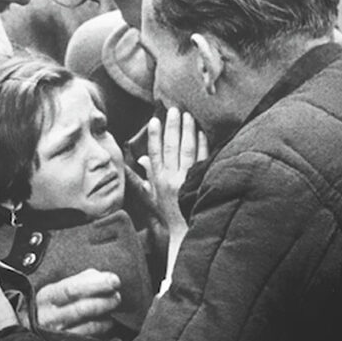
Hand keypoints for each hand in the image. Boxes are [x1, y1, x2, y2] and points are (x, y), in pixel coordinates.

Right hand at [36, 268, 121, 336]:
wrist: (40, 329)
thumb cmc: (57, 304)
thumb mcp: (62, 287)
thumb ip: (83, 280)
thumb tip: (104, 278)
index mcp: (46, 297)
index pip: (71, 289)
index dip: (96, 284)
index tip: (114, 280)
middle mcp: (48, 318)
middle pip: (81, 309)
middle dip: (104, 301)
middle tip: (116, 296)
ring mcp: (58, 336)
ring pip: (88, 326)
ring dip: (106, 316)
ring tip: (113, 306)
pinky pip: (91, 339)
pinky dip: (103, 329)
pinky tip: (108, 321)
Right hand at [139, 107, 207, 232]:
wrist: (184, 230)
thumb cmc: (167, 212)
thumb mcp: (151, 196)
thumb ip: (144, 177)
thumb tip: (140, 159)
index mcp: (158, 179)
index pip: (154, 153)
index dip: (154, 136)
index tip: (154, 120)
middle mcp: (171, 178)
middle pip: (171, 147)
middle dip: (172, 127)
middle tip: (174, 110)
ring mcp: (186, 180)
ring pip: (186, 150)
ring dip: (187, 131)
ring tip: (188, 116)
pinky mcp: (199, 182)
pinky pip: (202, 159)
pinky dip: (202, 145)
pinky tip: (202, 132)